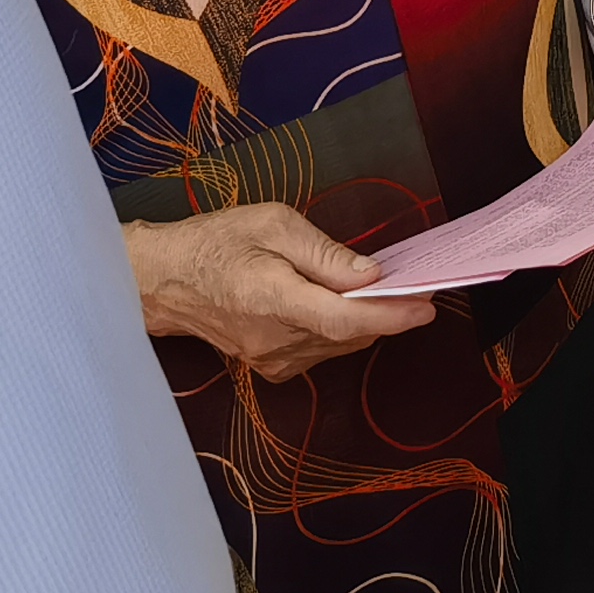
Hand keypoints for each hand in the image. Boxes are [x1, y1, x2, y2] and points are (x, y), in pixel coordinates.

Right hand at [125, 203, 435, 381]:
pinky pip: (322, 350)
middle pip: (349, 334)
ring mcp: (273, 359)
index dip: (391, 315)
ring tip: (380, 288)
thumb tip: (371, 275)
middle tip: (415, 282)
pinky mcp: (272, 368)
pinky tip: (341, 304)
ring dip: (364, 320)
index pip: (345, 319)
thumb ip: (325, 253)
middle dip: (387, 311)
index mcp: (274, 299)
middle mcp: (276, 340)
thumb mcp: (273, 224)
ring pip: (339, 344)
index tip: (427, 305)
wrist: (165, 280)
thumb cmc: (217, 242)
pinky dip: (340, 330)